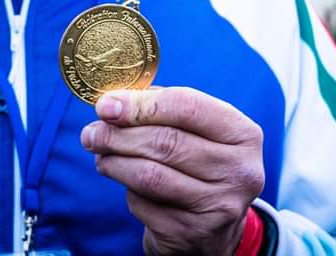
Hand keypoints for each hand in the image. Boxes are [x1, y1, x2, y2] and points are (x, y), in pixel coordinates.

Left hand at [80, 87, 263, 255]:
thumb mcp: (196, 132)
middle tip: (92, 132)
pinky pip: (144, 204)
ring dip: (114, 162)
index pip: (188, 107)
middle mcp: (239, 171)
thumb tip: (113, 101)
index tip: (107, 105)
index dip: (141, 104)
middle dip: (119, 134)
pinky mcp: (192, 233)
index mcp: (243, 134)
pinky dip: (127, 190)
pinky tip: (125, 182)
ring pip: (150, 175)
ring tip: (100, 155)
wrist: (214, 228)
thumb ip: (161, 109)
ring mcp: (219, 206)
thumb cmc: (198, 165)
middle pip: (166, 142)